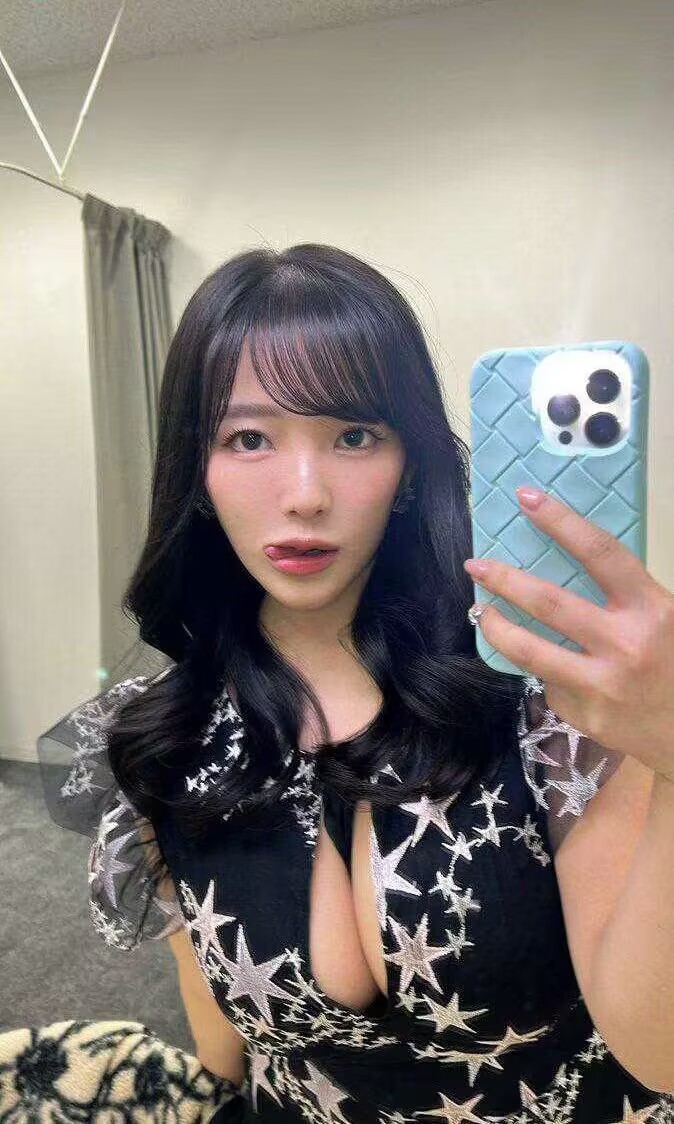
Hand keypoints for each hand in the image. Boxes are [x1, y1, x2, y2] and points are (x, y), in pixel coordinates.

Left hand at [463, 487, 673, 781]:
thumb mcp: (670, 618)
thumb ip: (629, 594)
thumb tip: (571, 558)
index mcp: (652, 609)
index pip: (600, 553)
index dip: (561, 522)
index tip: (526, 499)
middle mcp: (624, 644)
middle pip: (549, 603)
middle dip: (505, 579)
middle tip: (475, 564)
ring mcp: (600, 684)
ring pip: (530, 650)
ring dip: (497, 626)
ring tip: (481, 611)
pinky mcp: (583, 714)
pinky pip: (551, 683)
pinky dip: (548, 671)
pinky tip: (557, 669)